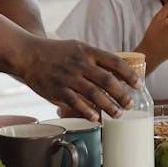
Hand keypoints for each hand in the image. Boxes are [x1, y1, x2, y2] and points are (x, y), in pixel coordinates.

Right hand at [18, 38, 138, 120]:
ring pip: (95, 95)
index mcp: (88, 52)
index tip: (139, 84)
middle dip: (122, 95)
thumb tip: (118, 73)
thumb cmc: (56, 52)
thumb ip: (96, 59)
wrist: (28, 54)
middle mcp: (80, 64)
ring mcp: (69, 78)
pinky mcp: (58, 91)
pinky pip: (76, 104)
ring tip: (118, 114)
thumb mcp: (78, 48)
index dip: (129, 74)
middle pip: (108, 81)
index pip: (115, 62)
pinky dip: (88, 112)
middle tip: (130, 104)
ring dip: (109, 106)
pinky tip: (97, 118)